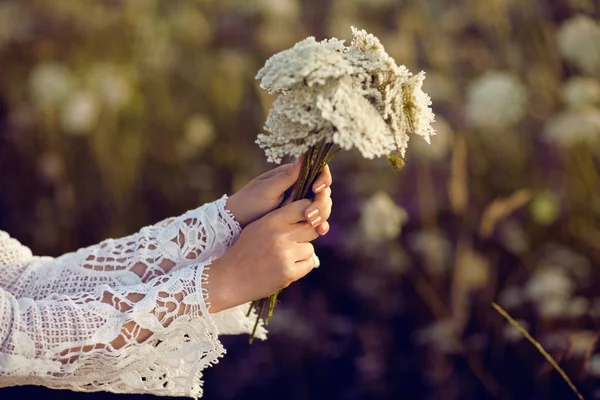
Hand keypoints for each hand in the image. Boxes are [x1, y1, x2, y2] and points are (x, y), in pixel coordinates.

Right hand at [205, 199, 319, 312]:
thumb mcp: (258, 227)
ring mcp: (285, 255)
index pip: (303, 207)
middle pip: (312, 228)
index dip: (307, 213)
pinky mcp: (288, 273)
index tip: (304, 220)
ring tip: (284, 257)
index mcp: (271, 221)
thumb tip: (309, 215)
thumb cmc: (244, 251)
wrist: (229, 278)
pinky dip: (301, 266)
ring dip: (302, 253)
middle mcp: (280, 236)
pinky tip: (286, 267)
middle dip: (306, 235)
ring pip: (310, 248)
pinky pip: (309, 264)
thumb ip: (280, 219)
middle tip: (294, 241)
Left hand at [225, 161, 332, 234]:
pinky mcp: (299, 217)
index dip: (323, 179)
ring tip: (312, 223)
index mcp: (293, 175)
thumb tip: (304, 156)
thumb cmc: (249, 201)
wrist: (238, 222)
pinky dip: (321, 225)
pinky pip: (316, 219)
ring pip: (322, 205)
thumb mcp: (267, 189)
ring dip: (322, 214)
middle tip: (310, 215)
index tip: (317, 189)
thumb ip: (286, 176)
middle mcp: (299, 187)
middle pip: (323, 190)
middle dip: (322, 202)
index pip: (318, 171)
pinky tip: (320, 231)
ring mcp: (300, 203)